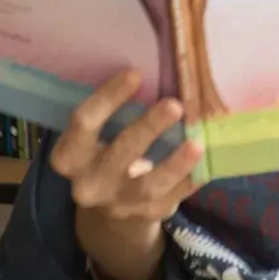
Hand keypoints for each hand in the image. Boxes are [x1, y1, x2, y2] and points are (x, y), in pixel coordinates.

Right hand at [51, 70, 201, 222]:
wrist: (112, 205)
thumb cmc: (108, 148)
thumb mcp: (100, 133)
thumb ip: (116, 109)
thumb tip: (158, 64)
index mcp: (70, 156)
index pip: (83, 123)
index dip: (108, 98)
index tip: (135, 74)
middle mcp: (89, 184)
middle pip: (119, 154)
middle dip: (148, 129)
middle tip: (175, 104)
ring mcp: (119, 204)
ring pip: (148, 186)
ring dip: (174, 163)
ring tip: (197, 142)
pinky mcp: (147, 215)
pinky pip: (173, 198)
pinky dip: (191, 179)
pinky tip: (208, 162)